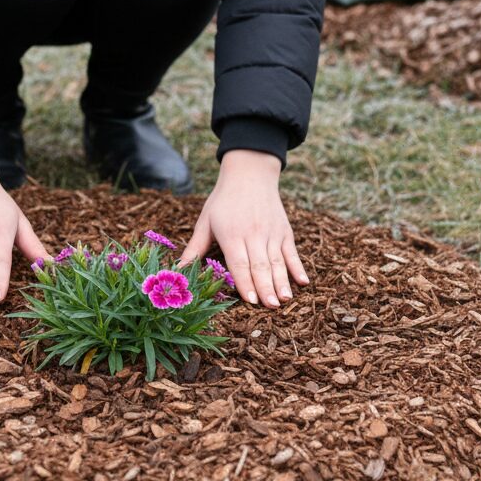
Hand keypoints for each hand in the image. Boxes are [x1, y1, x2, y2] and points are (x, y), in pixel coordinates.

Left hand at [177, 149, 308, 308]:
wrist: (249, 173)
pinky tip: (303, 282)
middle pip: (260, 265)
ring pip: (277, 261)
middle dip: (265, 288)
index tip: (250, 301)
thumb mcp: (205, 221)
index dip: (245, 282)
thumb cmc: (223, 200)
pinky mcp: (284, 230)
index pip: (239, 262)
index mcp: (231, 234)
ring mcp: (271, 232)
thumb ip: (194, 248)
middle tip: (270, 307)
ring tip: (285, 300)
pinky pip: (292, 252)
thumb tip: (178, 270)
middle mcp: (253, 234)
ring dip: (282, 282)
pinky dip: (298, 267)